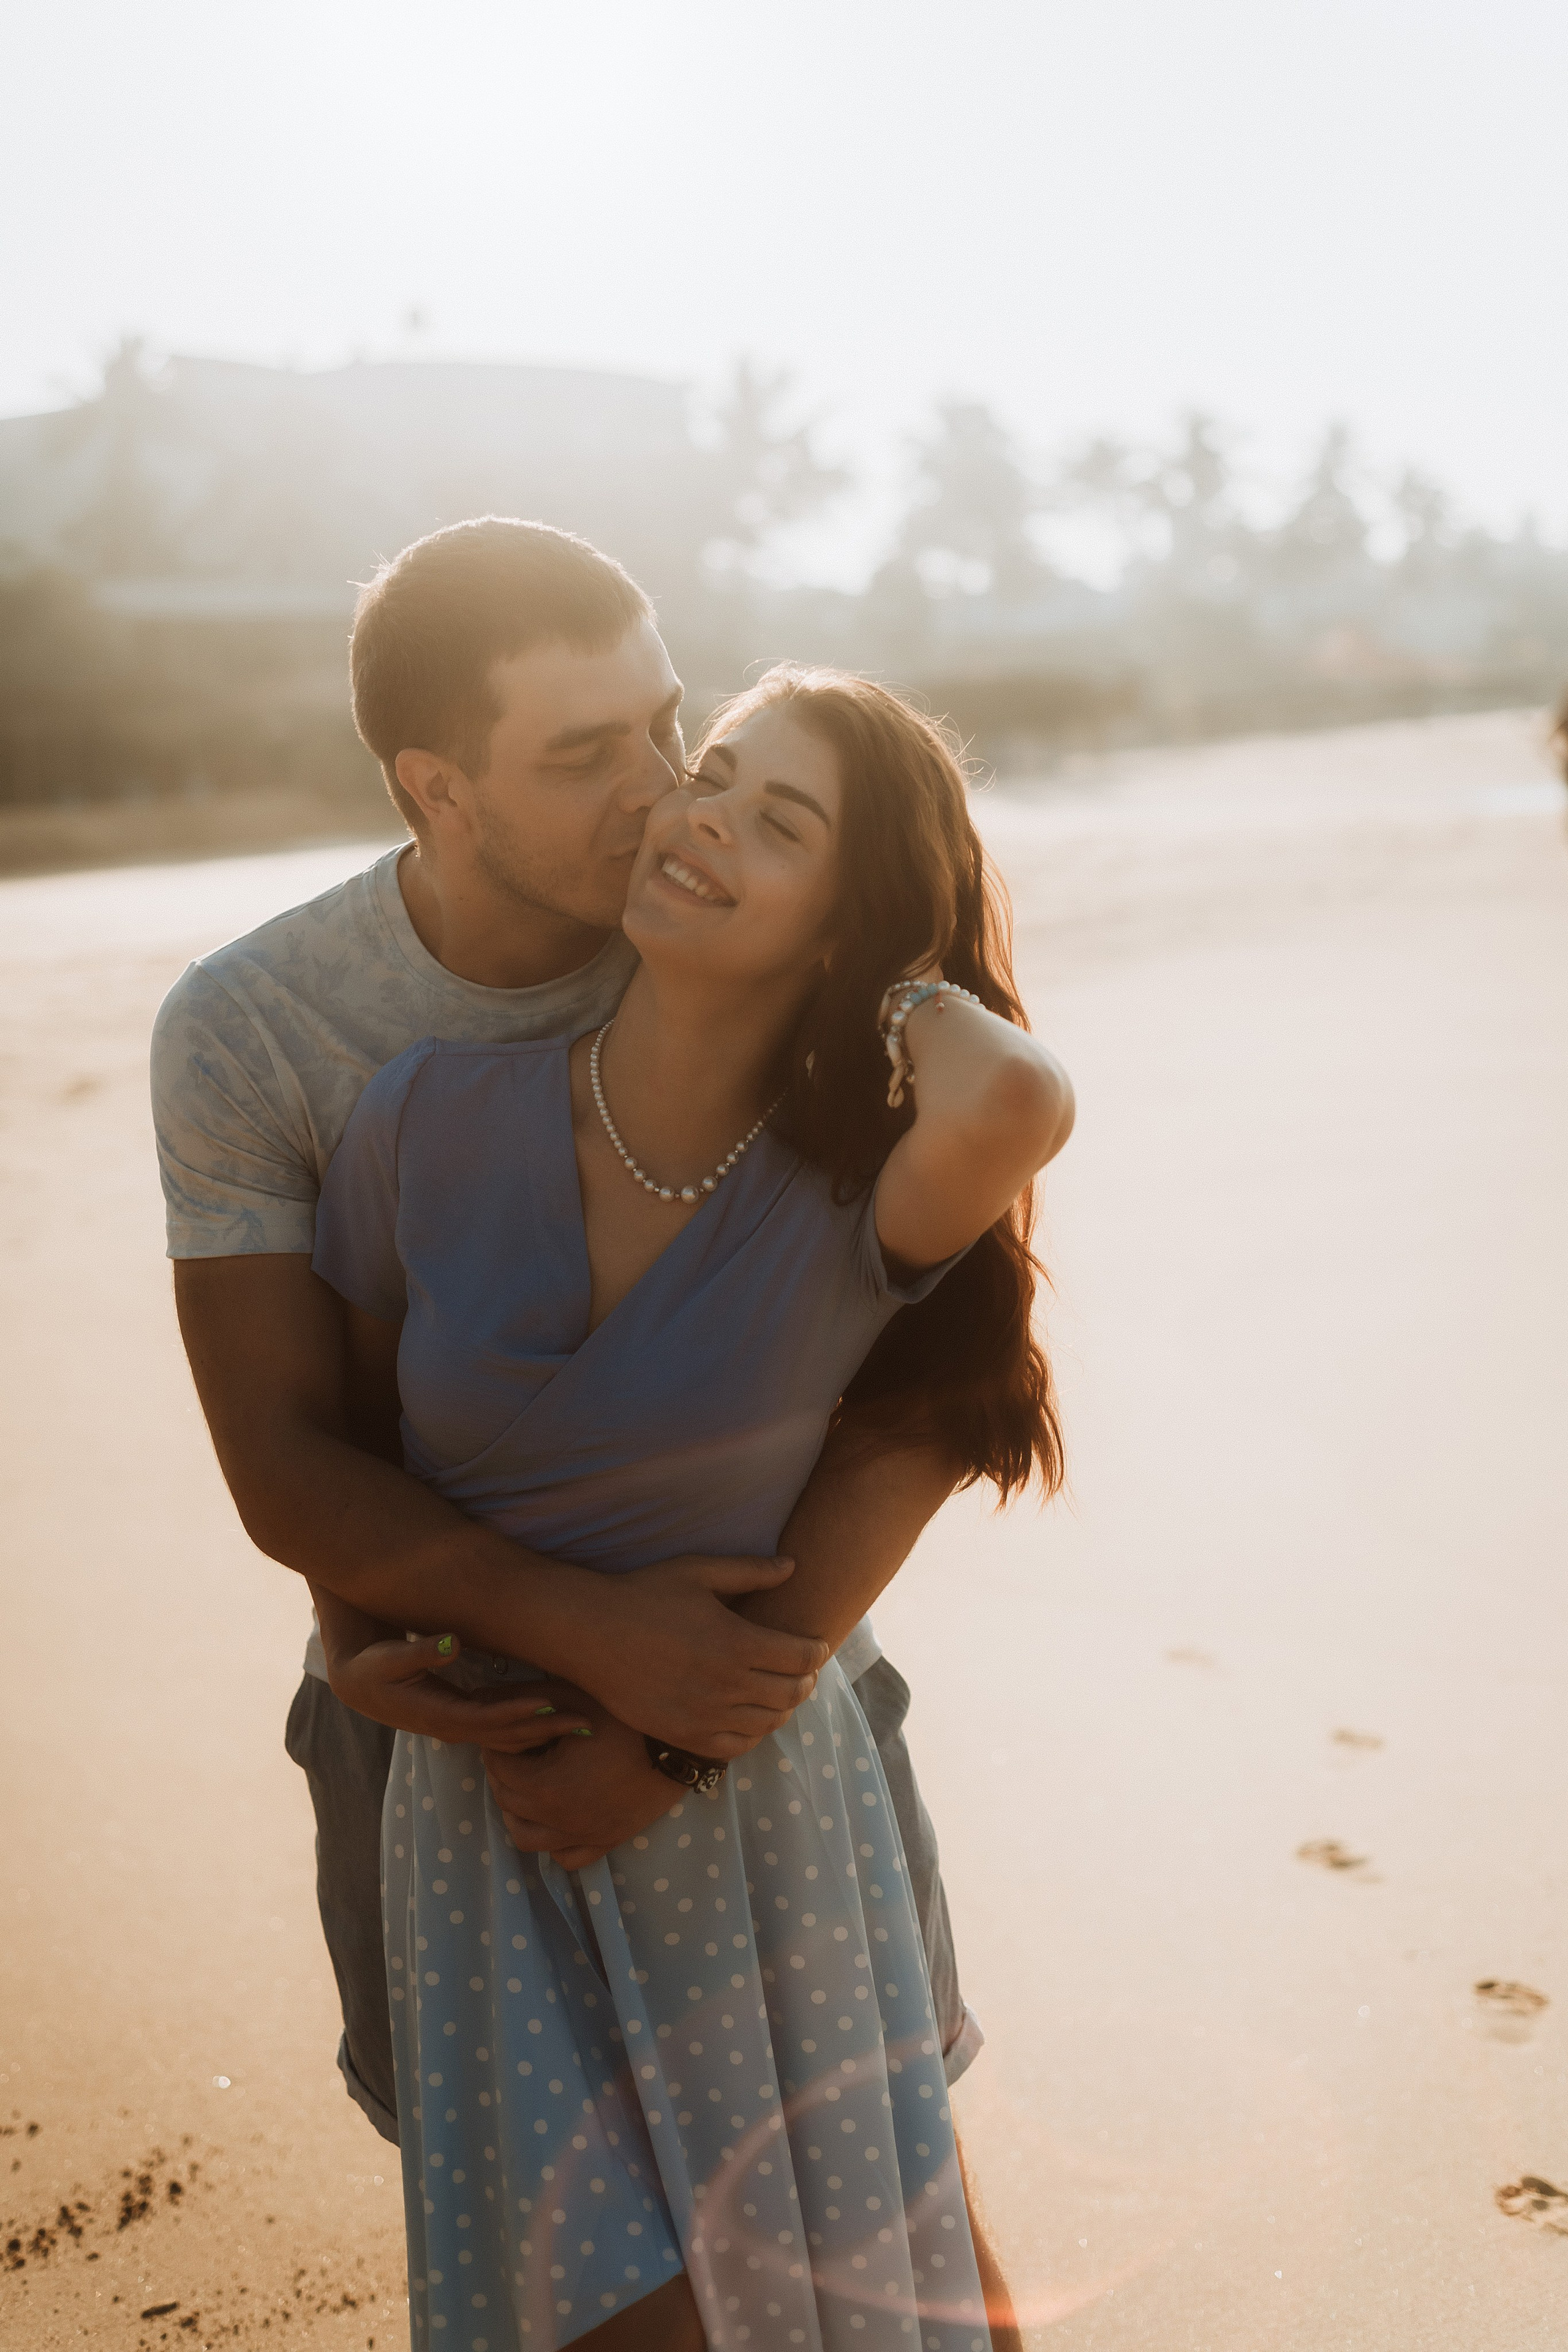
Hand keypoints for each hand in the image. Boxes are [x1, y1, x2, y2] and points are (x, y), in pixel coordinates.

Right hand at [326, 1630, 591, 1751]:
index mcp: (438, 1715)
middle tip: (587, 1724)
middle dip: (546, 1730)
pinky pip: (501, 1728)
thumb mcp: (389, 1657)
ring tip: (583, 1724)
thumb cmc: (372, 1664)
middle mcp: (452, 1727)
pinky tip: (554, 1719)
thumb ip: (419, 1651)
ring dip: (544, 1732)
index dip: (519, 1713)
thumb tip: (451, 1642)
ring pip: (508, 1736)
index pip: (487, 1720)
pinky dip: (529, 1726)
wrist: (357, 1679)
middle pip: (506, 1735)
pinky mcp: (460, 1716)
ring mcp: (458, 1725)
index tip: (553, 1705)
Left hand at [484, 1709, 677, 1869]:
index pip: (498, 1768)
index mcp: (547, 1785)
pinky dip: (554, 1842)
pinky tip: (557, 1815)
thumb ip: (518, 1698)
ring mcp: (585, 1835)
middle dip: (503, 1774)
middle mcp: (560, 1820)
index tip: (505, 1731)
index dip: (496, 1746)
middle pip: (507, 1801)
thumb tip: (477, 1697)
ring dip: (518, 1813)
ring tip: (528, 1785)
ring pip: (528, 1839)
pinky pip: (567, 1857)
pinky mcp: (607, 1840)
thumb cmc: (625, 1715)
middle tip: (516, 1751)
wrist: (681, 1744)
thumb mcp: (570, 1696)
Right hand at [568, 1554, 826, 1758]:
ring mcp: (705, 1715)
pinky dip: (753, 1734)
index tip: (815, 1646)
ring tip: (779, 1692)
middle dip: (805, 1680)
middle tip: (803, 1669)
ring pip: (768, 1723)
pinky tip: (750, 1717)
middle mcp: (726, 1684)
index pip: (801, 1657)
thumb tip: (792, 1565)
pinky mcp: (683, 1735)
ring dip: (783, 1707)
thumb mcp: (698, 1571)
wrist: (590, 1633)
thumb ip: (750, 1570)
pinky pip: (735, 1747)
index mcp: (736, 1641)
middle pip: (791, 1692)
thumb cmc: (644, 1595)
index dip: (816, 1651)